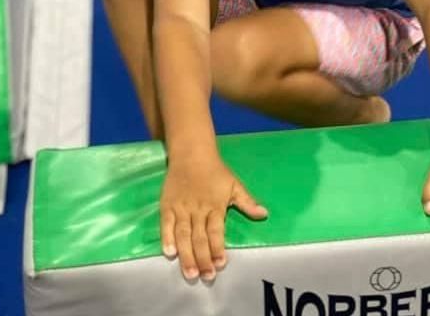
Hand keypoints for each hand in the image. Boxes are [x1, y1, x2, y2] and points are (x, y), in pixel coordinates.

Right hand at [160, 154, 267, 280]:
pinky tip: (169, 253)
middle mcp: (197, 209)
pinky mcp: (167, 206)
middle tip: (206, 276)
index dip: (218, 248)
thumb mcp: (234, 185)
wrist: (192, 153)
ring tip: (190, 273)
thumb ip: (247, 202)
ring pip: (183, 235)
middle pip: (199, 238)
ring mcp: (181, 208)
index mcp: (215, 206)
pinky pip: (166, 225)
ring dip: (186, 255)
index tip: (221, 264)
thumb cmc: (216, 172)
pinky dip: (166, 238)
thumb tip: (264, 214)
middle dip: (203, 258)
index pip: (216, 231)